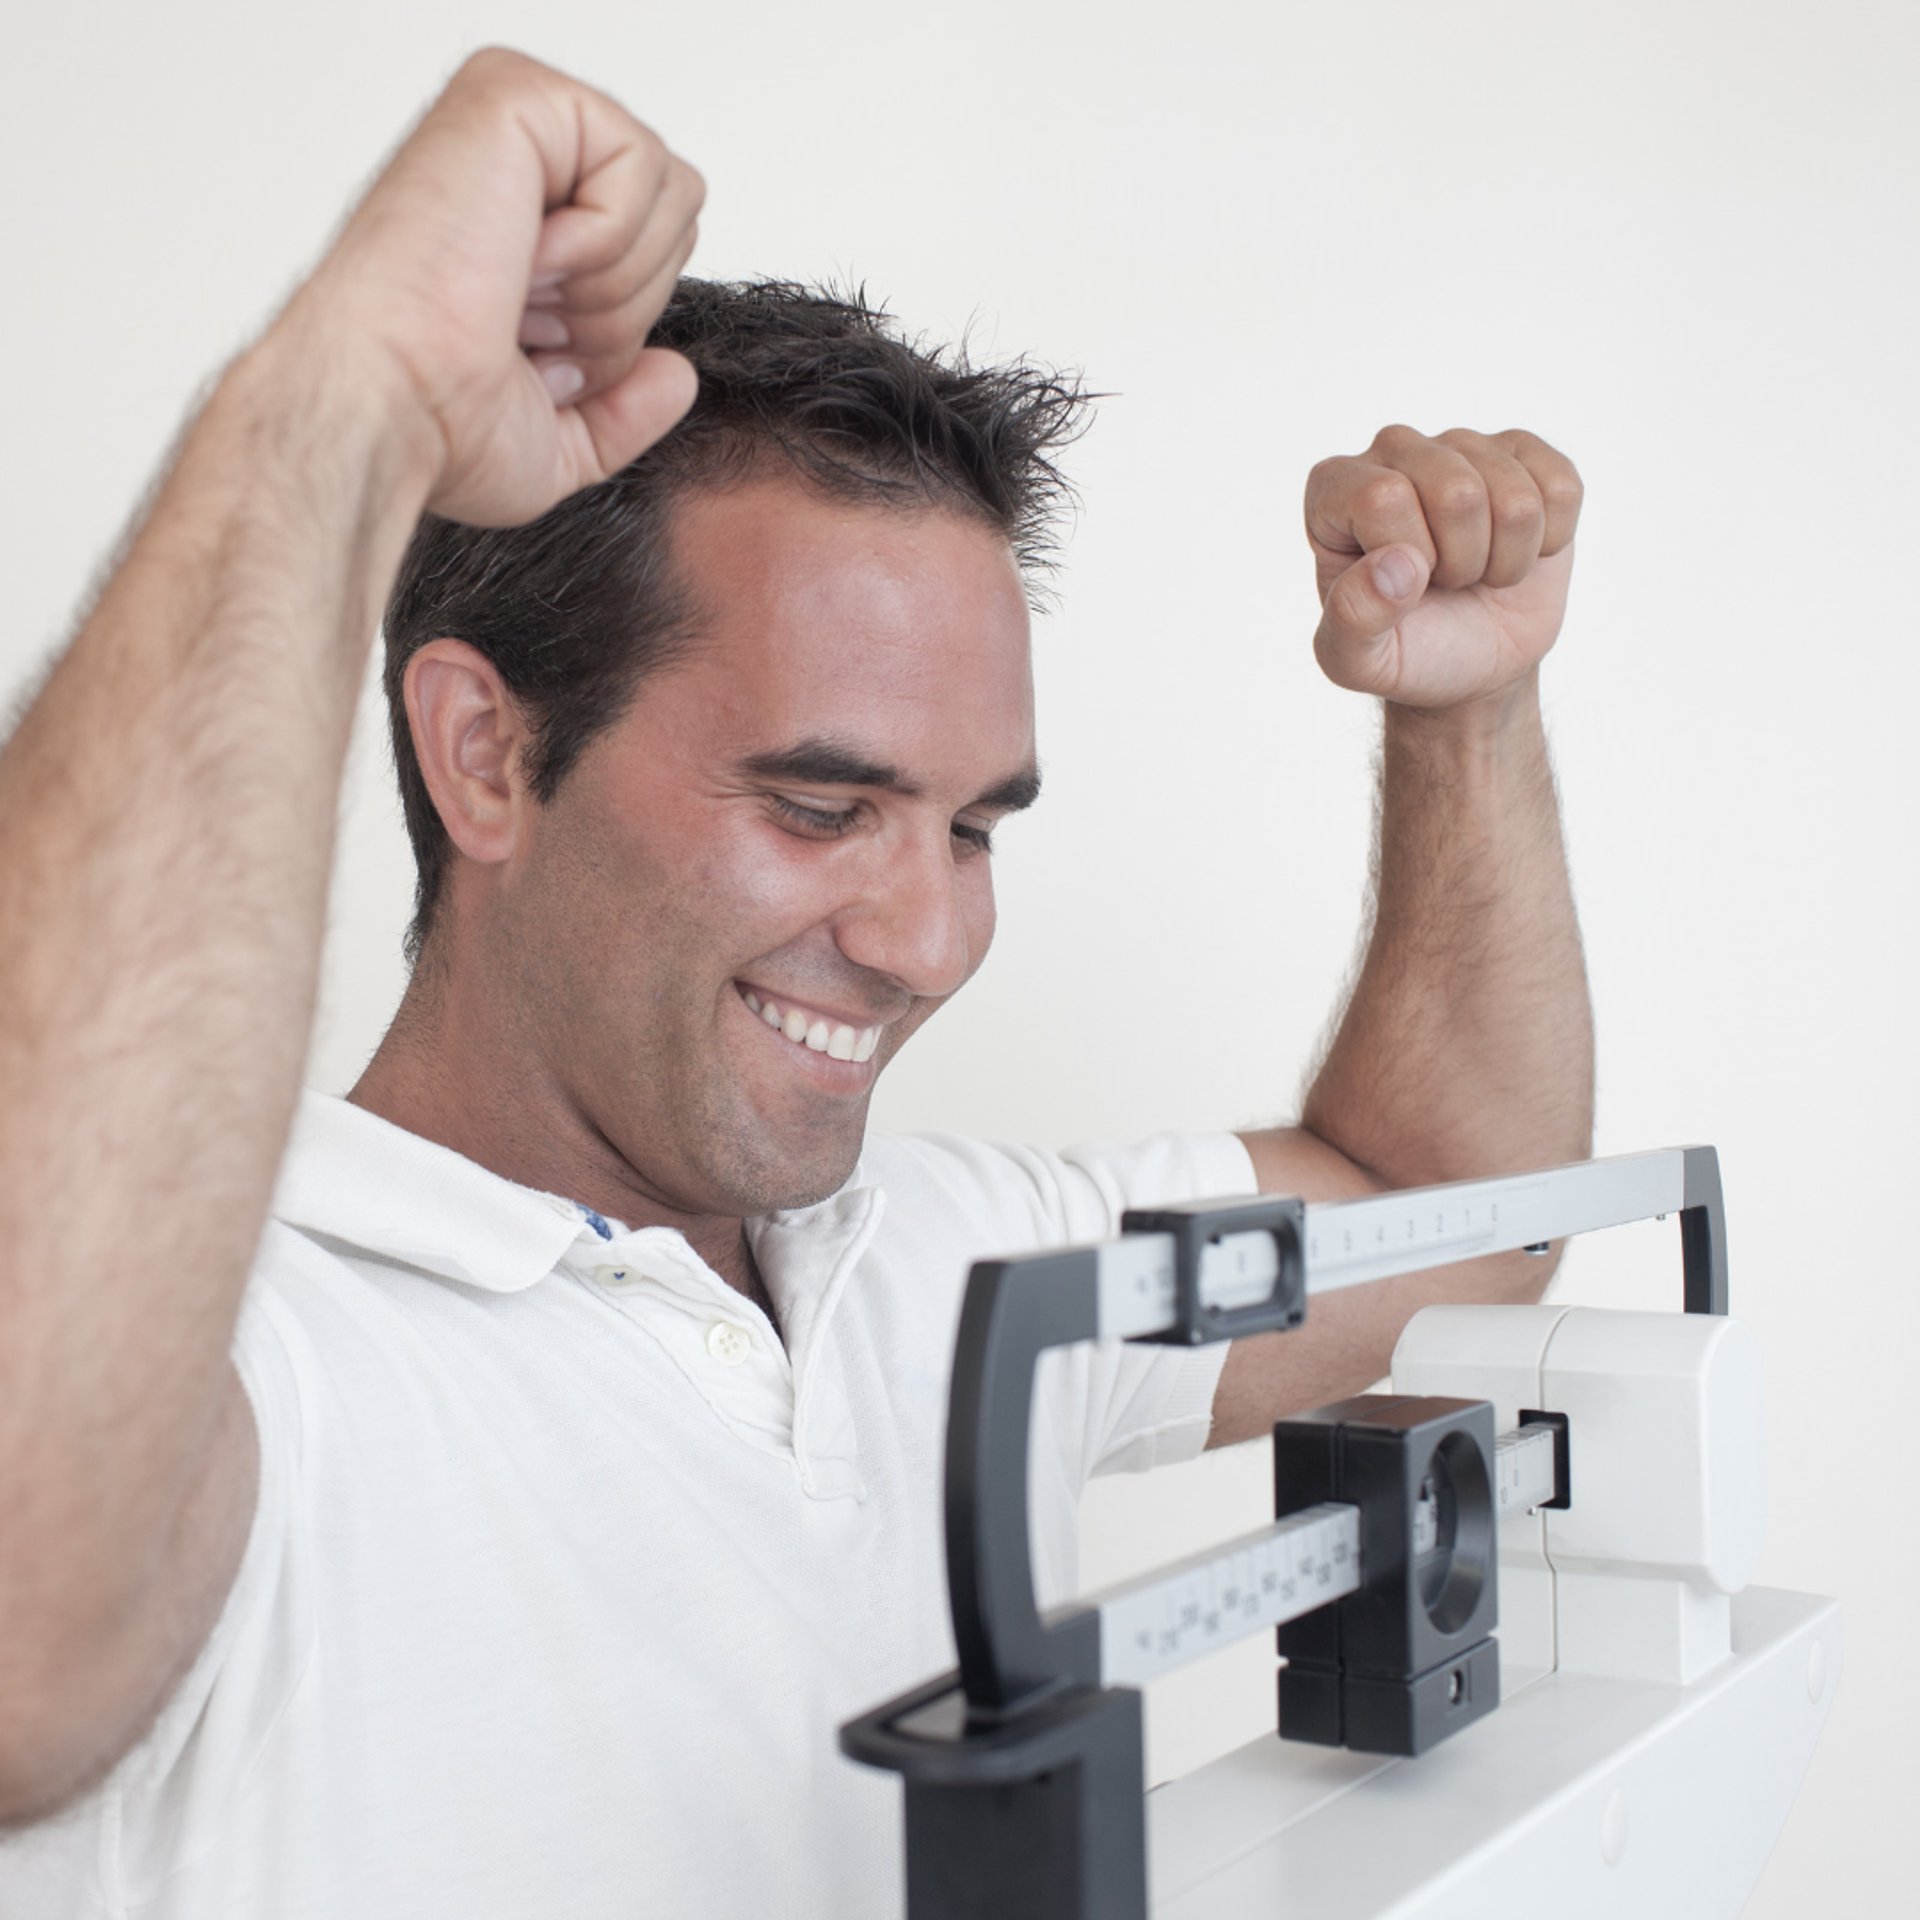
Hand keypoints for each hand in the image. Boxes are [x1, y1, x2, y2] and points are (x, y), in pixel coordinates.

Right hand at [282, 47, 703, 526]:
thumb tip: (677, 375)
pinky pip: (642, 163)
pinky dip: (604, 241)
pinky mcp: (516, 94)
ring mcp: (514, 120)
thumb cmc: (438, 424)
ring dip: (615, 282)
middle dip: (626, 305)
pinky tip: (526, 256)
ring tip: (525, 294)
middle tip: (532, 328)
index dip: (620, 330)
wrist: (392, 408)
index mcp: (520, 228)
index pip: (655, 253)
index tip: (535, 352)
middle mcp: (516, 164)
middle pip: (678, 218)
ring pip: (671, 191)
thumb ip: (623, 411)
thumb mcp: (555, 441)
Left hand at [1304, 426, 1582, 711]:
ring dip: (1503, 558)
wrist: (1469, 663)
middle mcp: (1393, 449)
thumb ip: (1352, 619)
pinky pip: (1561, 489)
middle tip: (1443, 581)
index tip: (1401, 587)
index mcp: (1334, 488)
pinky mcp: (1523, 453)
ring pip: (1515, 497)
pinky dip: (1548, 542)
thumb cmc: (1405, 650)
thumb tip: (1397, 565)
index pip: (1384, 498)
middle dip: (1462, 562)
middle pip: (1458, 493)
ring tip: (1474, 570)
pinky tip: (1515, 549)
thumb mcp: (1355, 660)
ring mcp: (1461, 444)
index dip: (1409, 561)